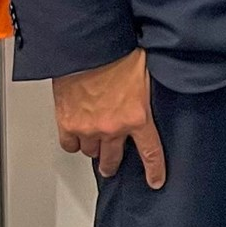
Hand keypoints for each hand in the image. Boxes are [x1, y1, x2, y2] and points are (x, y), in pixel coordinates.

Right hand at [52, 48, 164, 187]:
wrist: (86, 45)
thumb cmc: (117, 52)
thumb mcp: (146, 73)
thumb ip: (148, 92)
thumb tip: (158, 90)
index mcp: (137, 116)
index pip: (150, 152)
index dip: (154, 170)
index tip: (156, 181)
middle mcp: (112, 127)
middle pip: (113, 159)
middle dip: (113, 164)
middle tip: (112, 166)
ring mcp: (88, 127)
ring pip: (91, 152)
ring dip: (94, 148)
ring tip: (95, 142)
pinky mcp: (66, 122)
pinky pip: (69, 144)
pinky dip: (73, 142)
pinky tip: (76, 137)